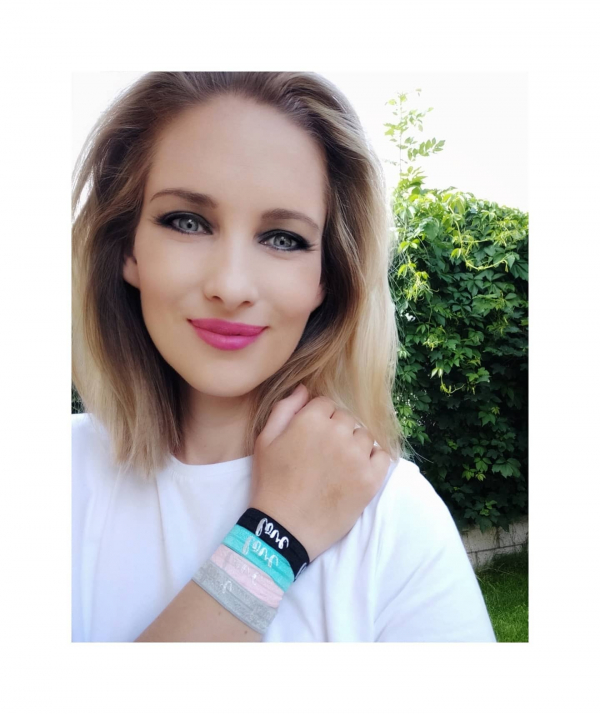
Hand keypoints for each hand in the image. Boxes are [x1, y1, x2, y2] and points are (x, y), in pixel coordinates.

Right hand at [249, 383, 391, 561]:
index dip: (318, 418)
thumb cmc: (271, 483)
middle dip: (337, 430)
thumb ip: (285, 408)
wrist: (284, 528)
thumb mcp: (266, 441)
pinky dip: (373, 460)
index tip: (312, 437)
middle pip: (347, 418)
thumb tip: (304, 388)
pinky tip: (357, 471)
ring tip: (339, 465)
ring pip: (364, 436)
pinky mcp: (371, 480)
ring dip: (354, 445)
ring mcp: (357, 457)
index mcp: (311, 421)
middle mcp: (338, 434)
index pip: (326, 404)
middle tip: (324, 454)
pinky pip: (382, 457)